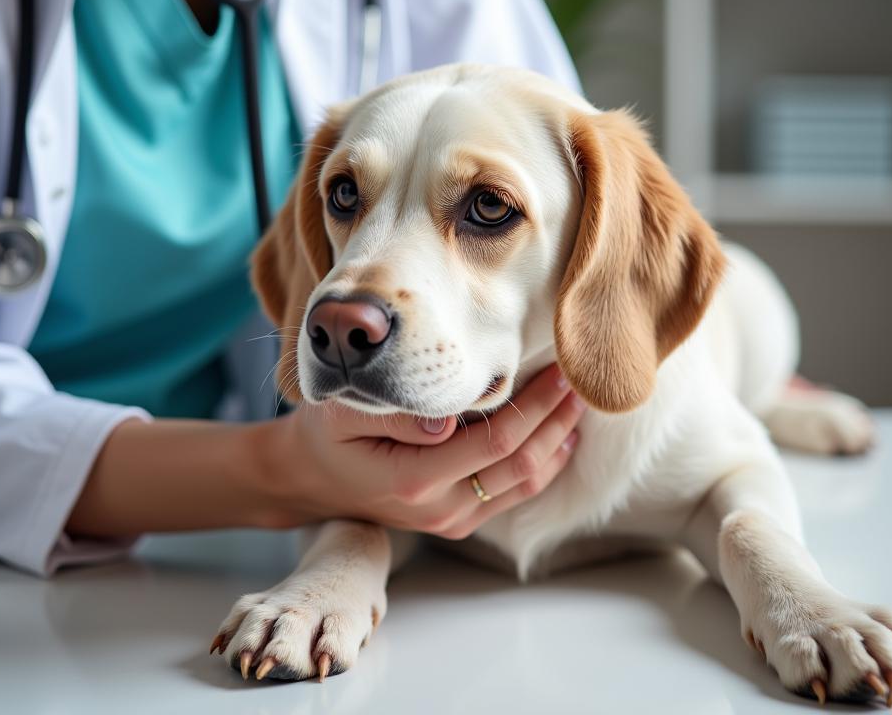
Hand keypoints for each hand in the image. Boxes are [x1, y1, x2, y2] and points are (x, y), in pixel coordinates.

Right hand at [272, 363, 584, 538]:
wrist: (309, 479)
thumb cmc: (325, 434)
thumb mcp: (342, 413)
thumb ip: (394, 417)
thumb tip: (448, 419)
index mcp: (415, 481)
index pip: (497, 442)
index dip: (536, 407)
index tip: (561, 372)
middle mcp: (441, 509)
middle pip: (522, 465)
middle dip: (558, 421)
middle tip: (583, 382)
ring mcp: (452, 520)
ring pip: (525, 485)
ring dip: (557, 443)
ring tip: (578, 405)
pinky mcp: (458, 520)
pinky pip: (513, 495)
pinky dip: (542, 463)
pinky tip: (558, 435)